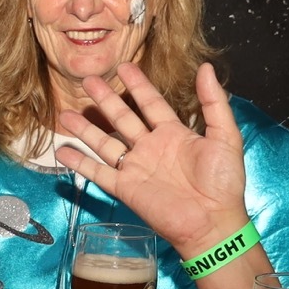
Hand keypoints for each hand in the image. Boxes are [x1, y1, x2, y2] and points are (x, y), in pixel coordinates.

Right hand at [56, 62, 249, 256]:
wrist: (212, 222)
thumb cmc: (223, 182)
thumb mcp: (225, 137)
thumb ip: (214, 103)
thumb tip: (205, 68)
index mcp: (174, 134)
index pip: (151, 103)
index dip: (138, 85)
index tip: (123, 66)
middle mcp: (151, 148)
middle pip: (122, 118)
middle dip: (105, 99)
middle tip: (88, 80)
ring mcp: (136, 168)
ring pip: (105, 143)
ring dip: (85, 128)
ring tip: (65, 114)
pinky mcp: (125, 188)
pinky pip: (98, 172)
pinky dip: (80, 162)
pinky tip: (62, 150)